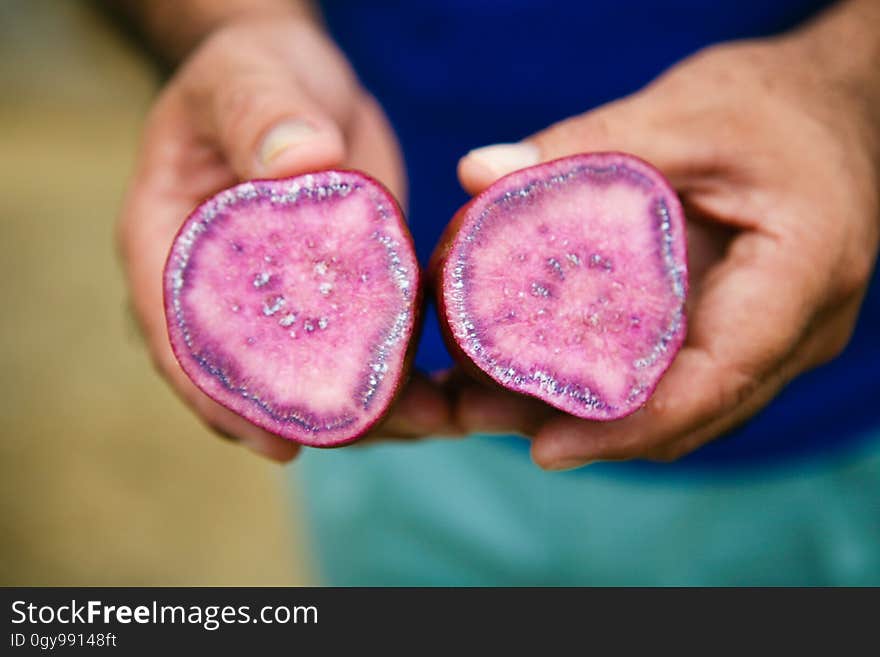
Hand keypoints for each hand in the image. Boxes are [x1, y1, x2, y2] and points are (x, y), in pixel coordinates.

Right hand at [118, 17, 449, 460]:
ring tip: (442, 418)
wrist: (300, 85)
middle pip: (258, 379)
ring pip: (316, 377)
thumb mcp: (247, 76)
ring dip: (376, 410)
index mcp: (171, 246)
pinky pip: (359, 349)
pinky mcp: (331, 299)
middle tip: (395, 431)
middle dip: (323, 417)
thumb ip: (262, 114)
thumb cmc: (253, 74)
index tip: (279, 442)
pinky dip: (400, 377)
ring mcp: (279, 303)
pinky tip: (449, 391)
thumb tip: (299, 160)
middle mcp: (220, 292)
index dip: (222, 399)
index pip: (181, 337)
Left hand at [456, 35, 879, 468]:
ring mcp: (774, 341)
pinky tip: (536, 367)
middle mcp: (797, 329)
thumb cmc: (772, 105)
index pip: (716, 380)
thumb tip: (477, 174)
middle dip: (582, 428)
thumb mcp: (683, 112)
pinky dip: (610, 384)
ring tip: (484, 399)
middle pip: (685, 410)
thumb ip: (586, 144)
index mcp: (802, 274)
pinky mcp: (740, 333)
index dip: (630, 426)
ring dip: (586, 415)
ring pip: (678, 408)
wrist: (835, 107)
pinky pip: (676, 380)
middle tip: (476, 412)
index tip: (544, 449)